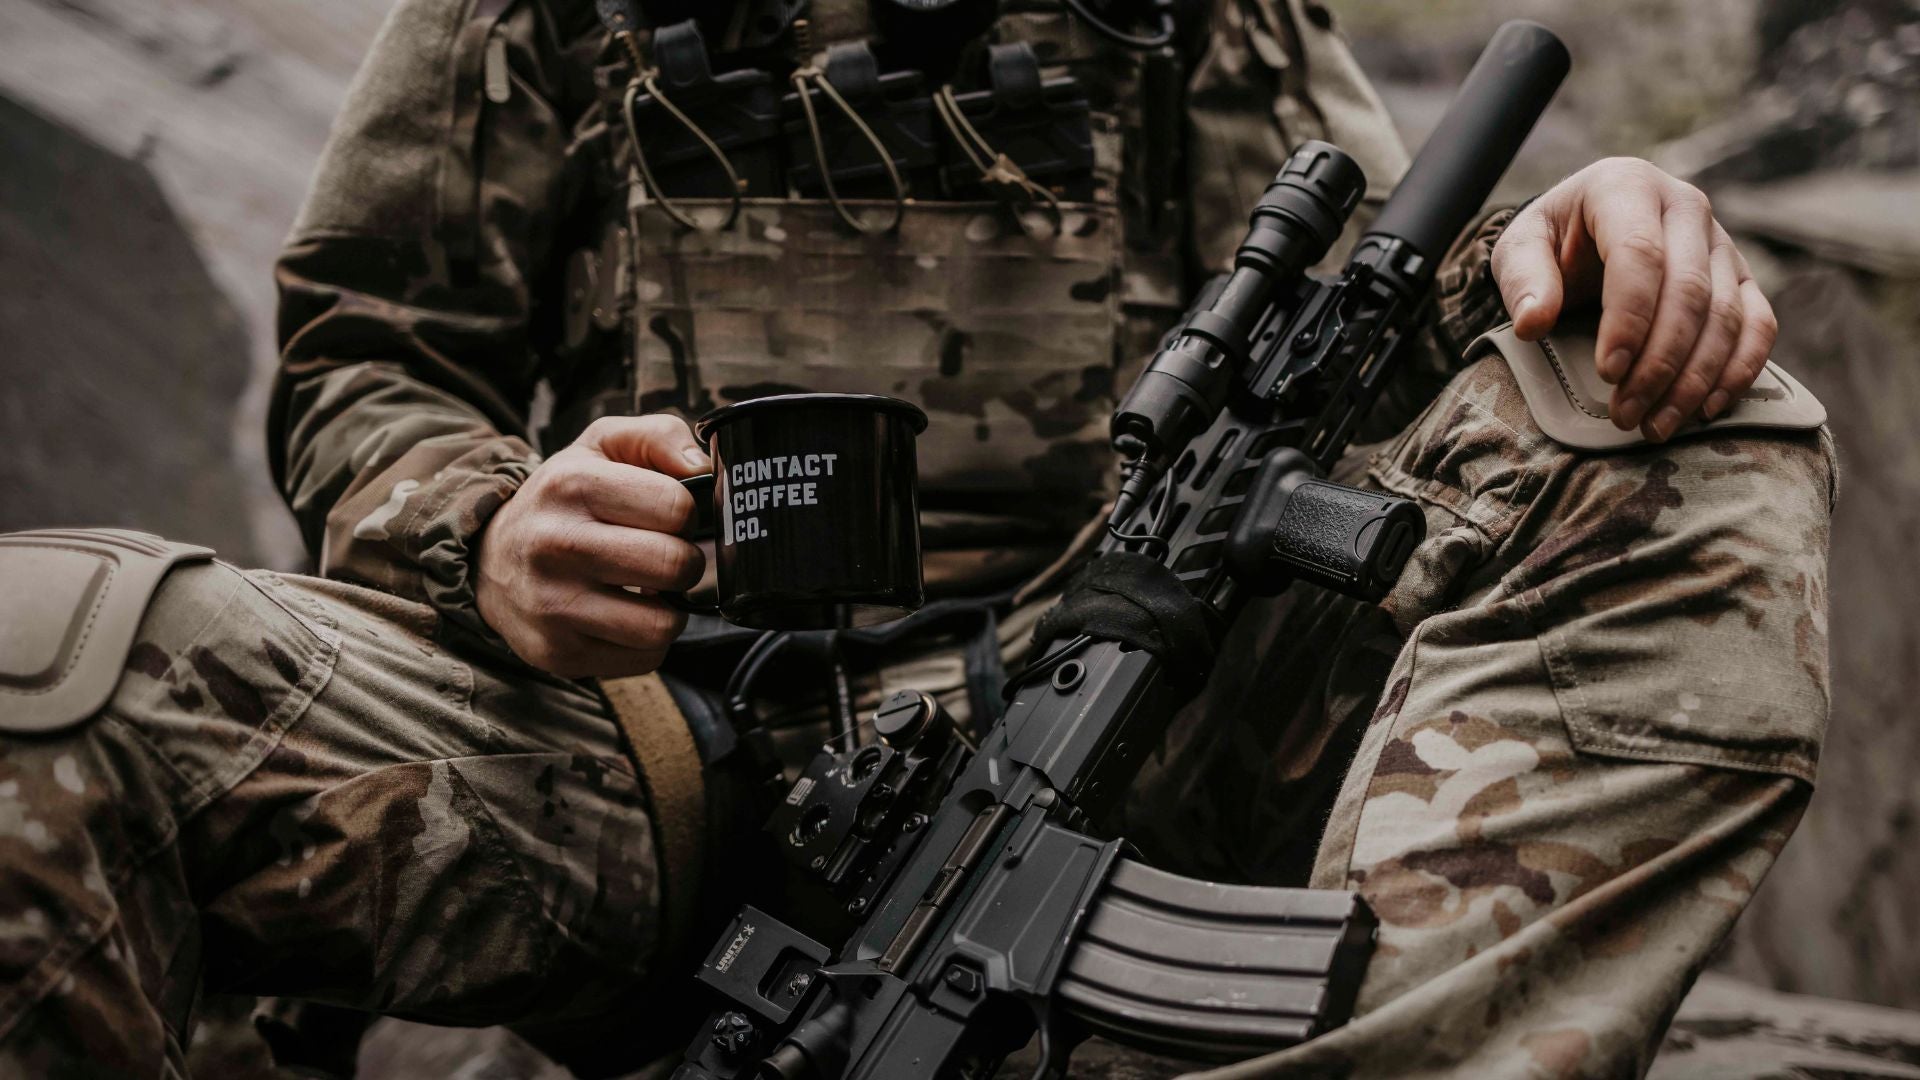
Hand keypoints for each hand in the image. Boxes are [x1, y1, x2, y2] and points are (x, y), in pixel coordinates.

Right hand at [476, 416, 708, 677]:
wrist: (489, 559)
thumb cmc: (564, 500)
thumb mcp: (600, 446)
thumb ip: (658, 436)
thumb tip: (701, 466)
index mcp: (571, 484)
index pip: (676, 506)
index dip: (687, 512)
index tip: (670, 517)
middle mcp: (555, 545)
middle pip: (675, 565)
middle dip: (685, 562)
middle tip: (667, 557)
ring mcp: (552, 605)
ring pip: (663, 624)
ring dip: (670, 608)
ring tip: (648, 589)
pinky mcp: (558, 653)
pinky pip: (644, 657)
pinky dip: (646, 639)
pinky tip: (624, 616)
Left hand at [1491, 157, 1778, 441]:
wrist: (1588, 228)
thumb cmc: (1553, 241)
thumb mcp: (1520, 248)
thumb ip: (1524, 281)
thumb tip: (1533, 323)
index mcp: (1627, 187)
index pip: (1640, 255)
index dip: (1629, 319)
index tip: (1608, 372)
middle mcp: (1685, 206)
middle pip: (1689, 291)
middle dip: (1660, 362)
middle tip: (1626, 414)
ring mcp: (1720, 242)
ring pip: (1726, 314)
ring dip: (1695, 378)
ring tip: (1656, 425)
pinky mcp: (1740, 277)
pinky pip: (1758, 323)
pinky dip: (1738, 369)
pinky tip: (1706, 409)